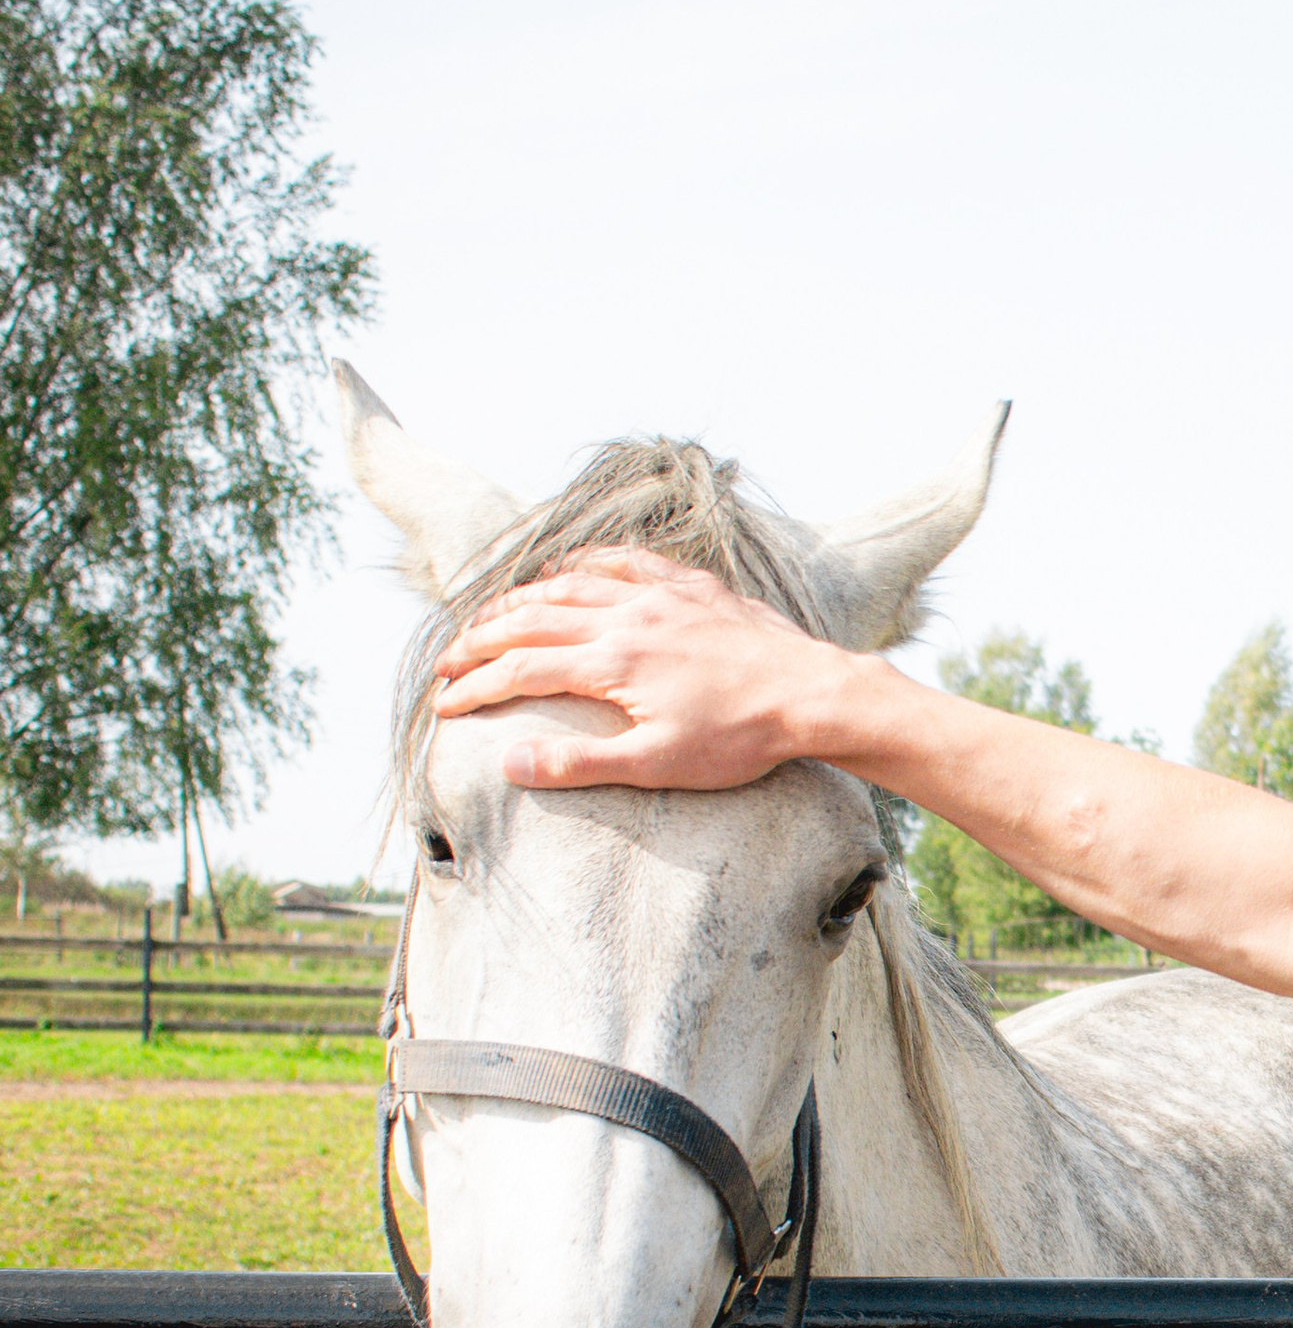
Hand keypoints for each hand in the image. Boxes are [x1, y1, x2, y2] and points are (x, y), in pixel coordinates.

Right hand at [432, 547, 852, 789]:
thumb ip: (579, 763)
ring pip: (569, 584)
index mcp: (610, 662)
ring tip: (489, 616)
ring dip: (519, 599)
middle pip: (529, 620)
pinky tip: (567, 568)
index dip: (474, 688)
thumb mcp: (657, 765)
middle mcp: (626, 617)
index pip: (519, 671)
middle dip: (478, 639)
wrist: (813, 694)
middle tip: (446, 660)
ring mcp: (659, 596)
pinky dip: (586, 562)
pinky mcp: (692, 587)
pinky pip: (625, 561)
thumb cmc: (741, 738)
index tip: (443, 705)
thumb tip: (509, 761)